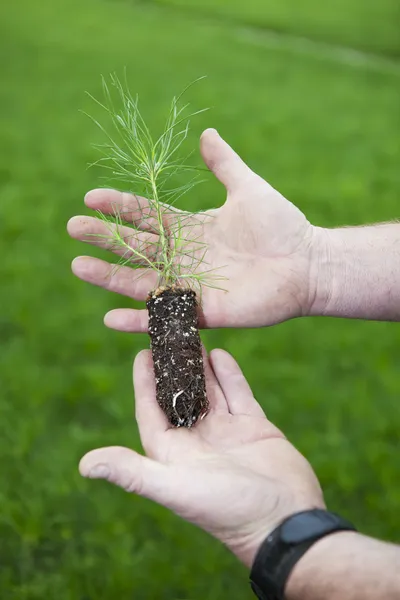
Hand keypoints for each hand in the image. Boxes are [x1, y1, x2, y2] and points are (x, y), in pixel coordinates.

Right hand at [68, 129, 320, 331]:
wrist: (307, 264)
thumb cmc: (281, 225)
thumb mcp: (248, 188)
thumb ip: (224, 164)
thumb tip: (206, 132)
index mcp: (189, 227)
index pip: (145, 215)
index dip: (119, 206)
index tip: (90, 197)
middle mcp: (183, 257)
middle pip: (135, 247)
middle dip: (104, 237)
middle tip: (73, 227)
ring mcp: (190, 286)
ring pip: (141, 281)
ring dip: (109, 277)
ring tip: (78, 265)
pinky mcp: (201, 312)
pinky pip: (165, 317)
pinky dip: (138, 320)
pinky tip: (109, 318)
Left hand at [79, 349, 324, 566]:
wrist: (285, 523)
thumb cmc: (227, 510)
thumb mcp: (175, 489)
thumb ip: (133, 472)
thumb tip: (84, 465)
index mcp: (174, 454)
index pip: (151, 410)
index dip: (144, 382)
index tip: (141, 353)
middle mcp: (198, 441)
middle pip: (180, 396)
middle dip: (174, 367)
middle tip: (169, 336)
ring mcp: (227, 433)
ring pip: (209, 391)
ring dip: (200, 367)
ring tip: (193, 337)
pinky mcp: (254, 428)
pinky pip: (238, 394)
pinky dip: (229, 375)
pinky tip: (220, 353)